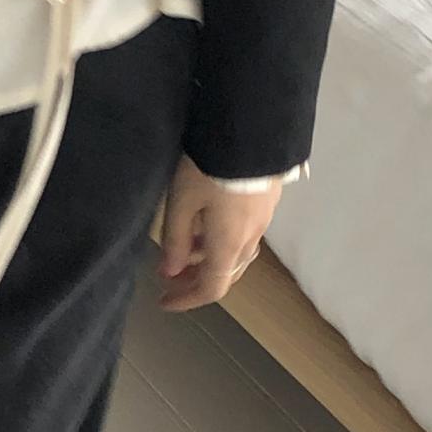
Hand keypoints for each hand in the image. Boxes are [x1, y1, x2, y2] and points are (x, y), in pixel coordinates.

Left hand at [158, 160, 279, 311]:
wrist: (251, 131)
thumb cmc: (210, 168)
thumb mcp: (181, 201)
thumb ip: (175, 239)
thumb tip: (170, 272)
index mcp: (229, 245)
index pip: (212, 288)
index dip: (187, 300)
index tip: (164, 301)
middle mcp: (250, 238)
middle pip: (226, 274)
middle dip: (196, 280)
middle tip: (170, 277)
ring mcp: (263, 219)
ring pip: (236, 253)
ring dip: (209, 259)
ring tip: (184, 248)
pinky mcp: (268, 200)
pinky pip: (244, 234)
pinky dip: (222, 241)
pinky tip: (206, 224)